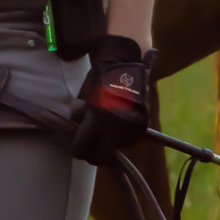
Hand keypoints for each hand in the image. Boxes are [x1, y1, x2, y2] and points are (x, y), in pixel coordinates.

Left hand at [72, 34, 154, 164]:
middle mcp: (118, 126)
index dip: (76, 147)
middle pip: (99, 158)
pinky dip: (120, 138)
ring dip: (108, 144)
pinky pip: (127, 142)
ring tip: (105, 128)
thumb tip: (77, 128)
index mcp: (99, 117)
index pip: (82, 149)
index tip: (76, 140)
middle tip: (88, 142)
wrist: (127, 60)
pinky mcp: (143, 127)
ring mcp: (133, 128)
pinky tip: (116, 125)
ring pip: (114, 150)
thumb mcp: (82, 96)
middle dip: (91, 152)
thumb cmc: (99, 76)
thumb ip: (77, 116)